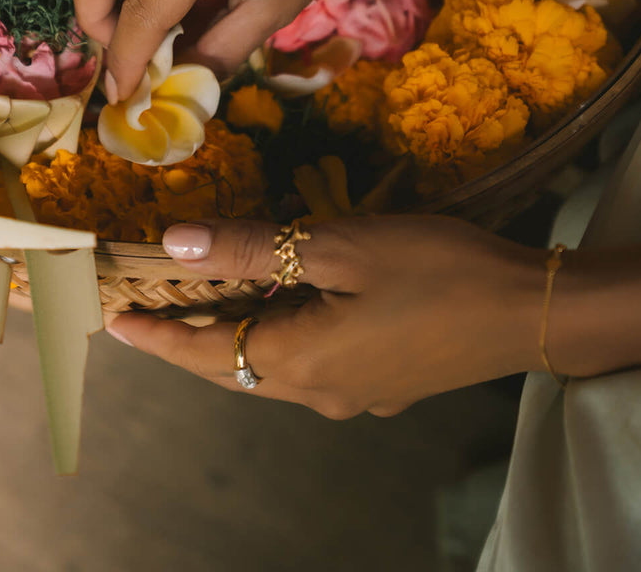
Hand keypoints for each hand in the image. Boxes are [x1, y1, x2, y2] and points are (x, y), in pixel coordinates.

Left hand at [105, 215, 546, 417]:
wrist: (529, 311)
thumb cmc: (435, 271)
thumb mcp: (339, 247)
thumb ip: (254, 248)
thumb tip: (176, 243)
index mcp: (300, 361)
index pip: (202, 352)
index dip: (154, 335)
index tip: (111, 320)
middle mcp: (319, 392)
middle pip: (231, 367)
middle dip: (183, 340)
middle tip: (145, 309)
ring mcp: (355, 396)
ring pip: (270, 370)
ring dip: (231, 339)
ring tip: (204, 301)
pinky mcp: (383, 387)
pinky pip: (308, 367)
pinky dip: (277, 339)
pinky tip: (285, 306)